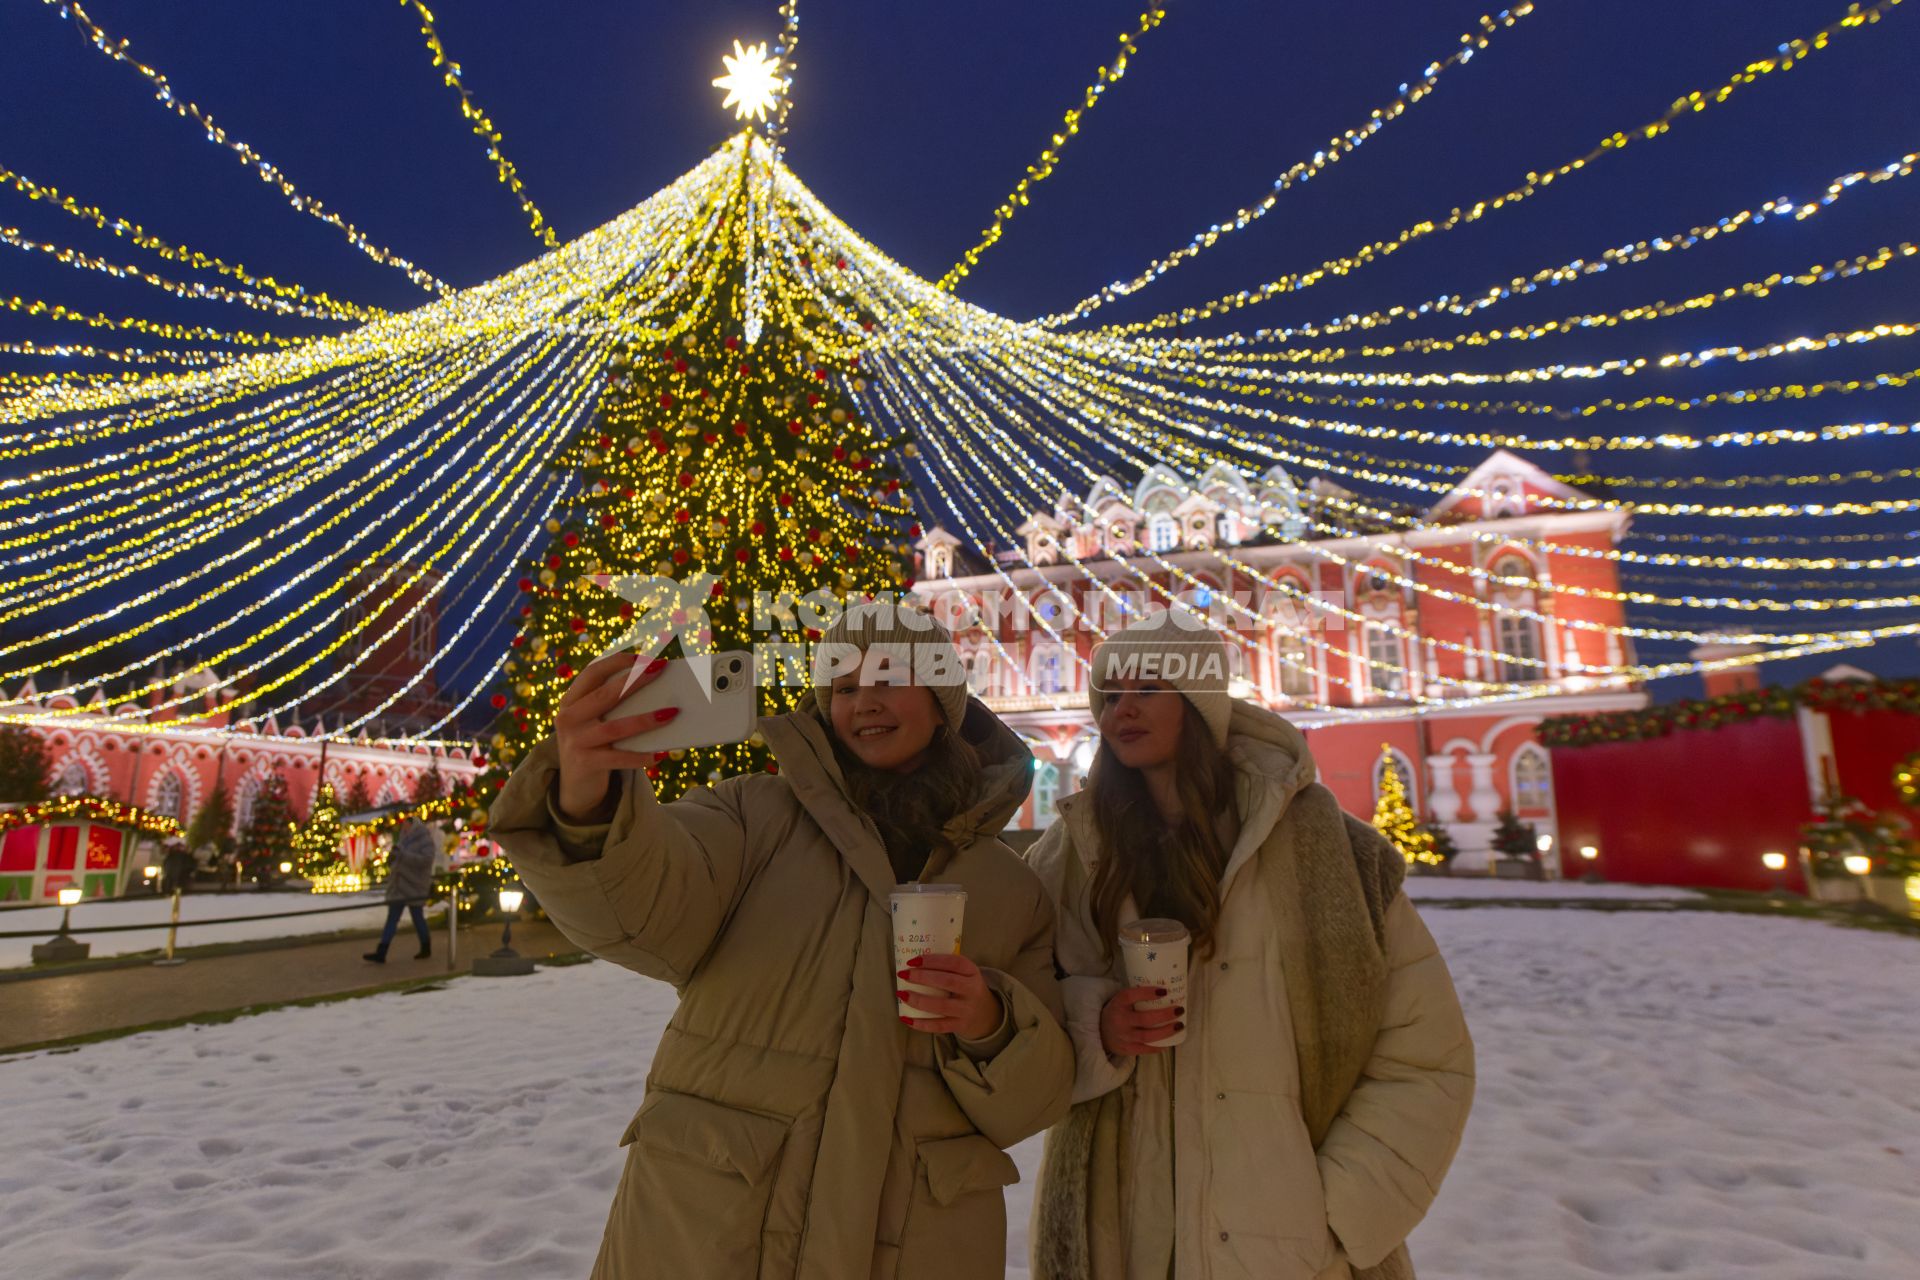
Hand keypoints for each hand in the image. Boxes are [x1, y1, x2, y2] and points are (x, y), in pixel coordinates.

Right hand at [554, 653, 678, 820]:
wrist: (574, 786)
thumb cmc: (594, 745)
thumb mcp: (595, 722)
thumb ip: (613, 706)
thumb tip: (658, 691)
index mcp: (570, 701)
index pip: (592, 673)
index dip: (617, 662)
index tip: (643, 656)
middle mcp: (568, 719)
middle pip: (605, 695)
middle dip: (635, 680)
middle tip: (660, 669)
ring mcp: (574, 742)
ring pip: (615, 727)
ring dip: (645, 720)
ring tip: (671, 713)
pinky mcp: (585, 764)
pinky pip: (619, 758)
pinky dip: (641, 756)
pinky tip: (660, 754)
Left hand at [898, 953, 1001, 1040]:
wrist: (986, 1014)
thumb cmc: (966, 988)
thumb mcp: (964, 974)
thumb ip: (946, 968)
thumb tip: (912, 964)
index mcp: (972, 971)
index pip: (954, 962)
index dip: (932, 960)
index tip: (912, 961)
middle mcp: (972, 989)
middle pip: (947, 981)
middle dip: (923, 977)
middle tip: (903, 975)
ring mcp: (967, 1009)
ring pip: (942, 1005)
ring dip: (919, 1000)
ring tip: (902, 994)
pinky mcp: (961, 1025)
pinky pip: (939, 1026)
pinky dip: (922, 1023)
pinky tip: (906, 1018)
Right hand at [1099, 985, 1181, 1056]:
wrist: (1100, 1032)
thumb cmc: (1118, 1012)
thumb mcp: (1122, 1000)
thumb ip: (1137, 996)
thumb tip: (1165, 992)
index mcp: (1118, 1003)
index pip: (1131, 996)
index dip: (1148, 993)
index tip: (1164, 991)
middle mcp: (1120, 1020)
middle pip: (1145, 1019)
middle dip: (1165, 1015)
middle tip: (1179, 1010)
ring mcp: (1124, 1037)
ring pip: (1148, 1036)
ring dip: (1166, 1031)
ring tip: (1179, 1025)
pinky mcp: (1127, 1050)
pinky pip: (1146, 1049)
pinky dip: (1159, 1046)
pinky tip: (1169, 1041)